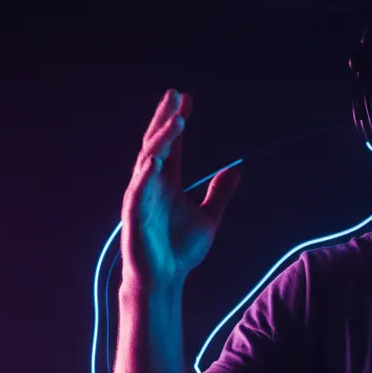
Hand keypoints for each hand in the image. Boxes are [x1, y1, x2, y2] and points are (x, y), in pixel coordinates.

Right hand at [121, 90, 240, 289]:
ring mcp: (141, 196)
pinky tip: (154, 159)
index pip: (172, 145)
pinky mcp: (134, 213)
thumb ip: (219, 193)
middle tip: (175, 94)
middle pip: (157, 143)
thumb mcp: (209, 217)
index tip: (186, 99)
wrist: (165, 277)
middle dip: (164, 119)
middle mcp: (152, 183)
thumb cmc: (180, 250)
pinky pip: (138, 189)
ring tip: (174, 121)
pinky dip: (145, 173)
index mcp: (168, 182)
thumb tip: (237, 170)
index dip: (177, 121)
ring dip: (159, 140)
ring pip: (147, 160)